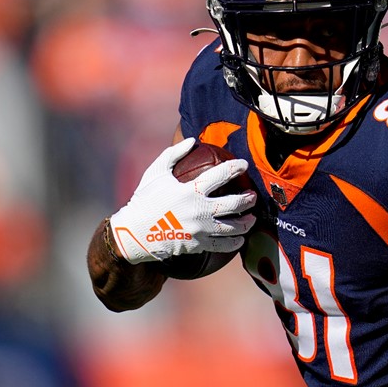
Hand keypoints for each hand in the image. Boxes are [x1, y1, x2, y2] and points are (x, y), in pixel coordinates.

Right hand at [110, 138, 256, 263]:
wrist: (134, 233)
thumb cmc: (145, 200)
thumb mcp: (155, 173)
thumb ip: (174, 154)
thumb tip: (193, 140)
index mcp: (190, 190)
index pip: (220, 175)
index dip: (235, 168)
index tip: (243, 165)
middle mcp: (199, 210)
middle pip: (234, 204)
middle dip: (248, 199)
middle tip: (253, 196)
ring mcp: (200, 229)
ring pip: (233, 227)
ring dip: (246, 223)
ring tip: (252, 219)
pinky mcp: (198, 245)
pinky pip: (222, 245)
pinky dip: (234, 242)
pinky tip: (240, 239)